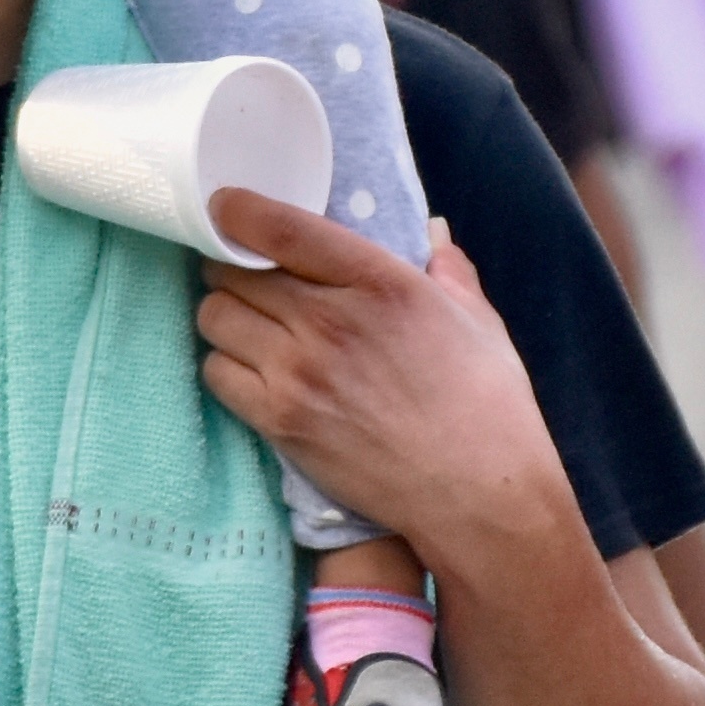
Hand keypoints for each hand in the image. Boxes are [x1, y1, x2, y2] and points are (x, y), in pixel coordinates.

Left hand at [194, 194, 573, 555]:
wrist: (481, 499)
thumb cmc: (489, 409)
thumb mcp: (479, 322)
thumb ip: (448, 269)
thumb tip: (432, 232)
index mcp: (379, 282)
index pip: (279, 227)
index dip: (237, 210)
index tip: (224, 206)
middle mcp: (330, 320)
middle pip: (232, 270)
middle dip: (231, 268)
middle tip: (244, 278)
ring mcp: (299, 372)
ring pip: (214, 317)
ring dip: (223, 315)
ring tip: (248, 325)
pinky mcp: (281, 421)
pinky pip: (216, 373)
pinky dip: (225, 366)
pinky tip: (252, 371)